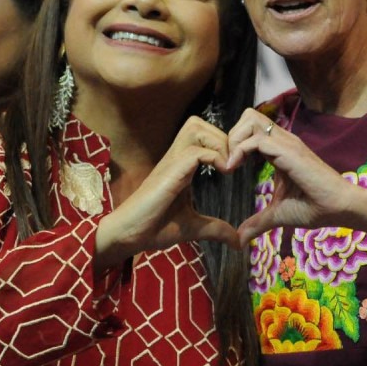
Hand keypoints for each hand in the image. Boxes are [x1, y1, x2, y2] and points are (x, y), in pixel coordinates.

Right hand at [95, 116, 238, 270]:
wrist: (128, 235)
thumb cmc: (153, 228)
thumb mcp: (193, 227)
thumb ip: (215, 229)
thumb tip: (237, 241)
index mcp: (181, 165)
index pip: (202, 134)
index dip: (223, 144)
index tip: (236, 167)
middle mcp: (175, 158)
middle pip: (198, 123)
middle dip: (222, 137)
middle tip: (233, 163)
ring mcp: (171, 162)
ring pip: (195, 127)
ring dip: (217, 142)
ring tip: (227, 167)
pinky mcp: (169, 172)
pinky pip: (195, 151)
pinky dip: (214, 157)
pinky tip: (223, 174)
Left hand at [227, 108, 358, 245]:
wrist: (340, 208)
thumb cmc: (314, 208)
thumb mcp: (278, 215)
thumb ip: (257, 222)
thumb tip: (239, 239)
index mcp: (279, 149)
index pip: (250, 129)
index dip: (234, 143)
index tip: (226, 168)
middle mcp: (282, 140)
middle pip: (249, 116)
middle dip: (231, 135)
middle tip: (227, 162)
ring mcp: (287, 143)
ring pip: (251, 119)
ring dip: (234, 139)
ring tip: (230, 165)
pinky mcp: (289, 151)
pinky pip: (256, 140)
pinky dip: (239, 151)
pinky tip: (233, 170)